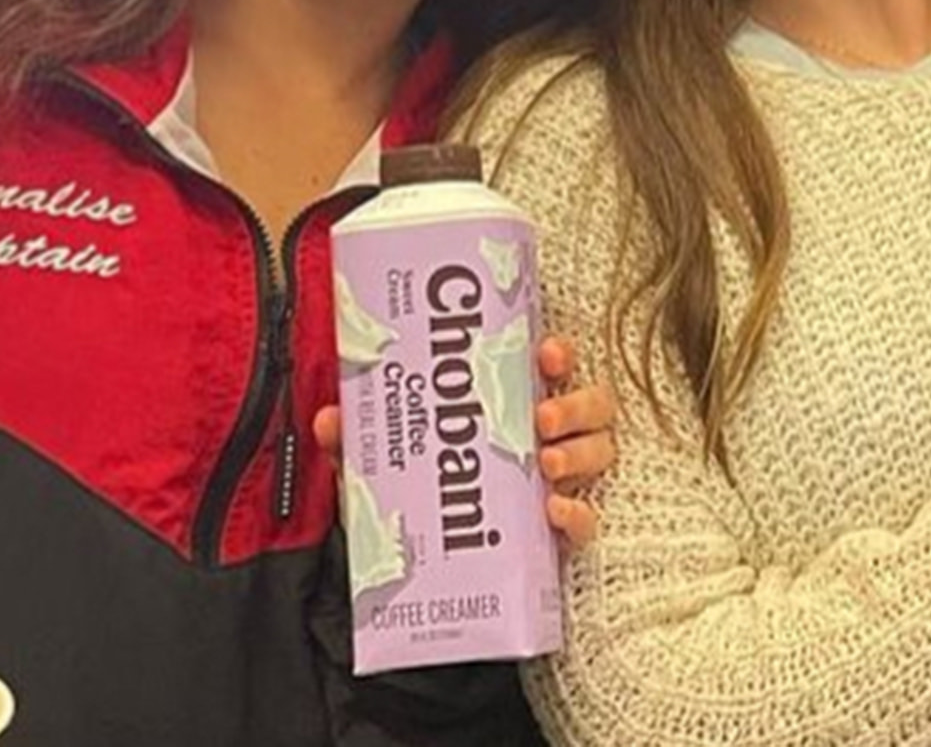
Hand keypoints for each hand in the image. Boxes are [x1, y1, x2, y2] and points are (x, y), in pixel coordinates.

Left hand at [308, 334, 615, 549]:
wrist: (417, 578)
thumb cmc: (411, 503)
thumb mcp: (379, 469)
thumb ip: (353, 444)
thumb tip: (331, 418)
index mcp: (507, 408)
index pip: (552, 369)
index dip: (559, 355)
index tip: (544, 353)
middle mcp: (542, 439)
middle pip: (591, 406)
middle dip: (575, 404)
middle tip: (540, 417)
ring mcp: (556, 485)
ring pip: (599, 452)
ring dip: (580, 452)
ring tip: (544, 463)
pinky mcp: (558, 534)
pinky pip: (587, 520)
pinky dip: (577, 513)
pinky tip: (554, 510)